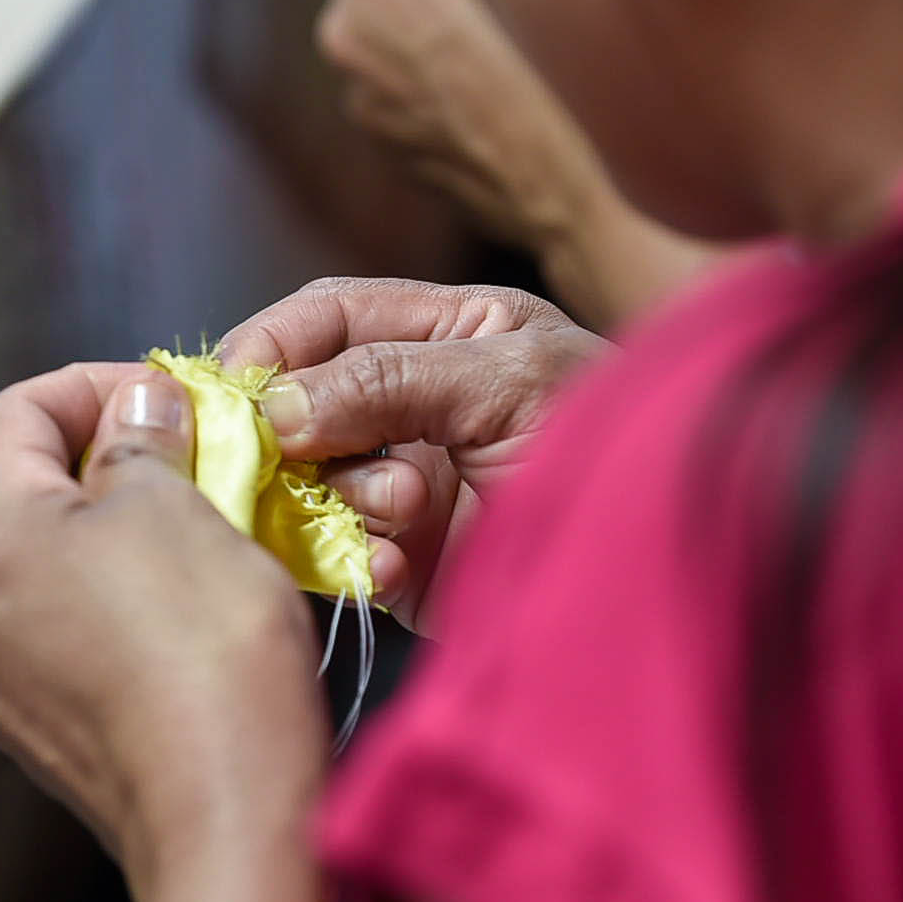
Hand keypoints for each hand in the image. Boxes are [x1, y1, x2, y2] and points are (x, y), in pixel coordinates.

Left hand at [0, 364, 329, 878]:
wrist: (227, 818)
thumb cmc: (206, 648)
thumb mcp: (180, 507)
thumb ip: (141, 442)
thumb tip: (134, 405)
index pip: (11, 414)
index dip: (90, 387)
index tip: (166, 396)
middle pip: (23, 498)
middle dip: (108, 467)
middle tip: (197, 465)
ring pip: (47, 574)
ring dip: (117, 541)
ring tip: (203, 542)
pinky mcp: (37, 738)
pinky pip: (66, 642)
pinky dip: (116, 611)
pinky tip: (186, 621)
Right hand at [221, 279, 607, 630]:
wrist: (670, 584)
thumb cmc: (619, 452)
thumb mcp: (510, 385)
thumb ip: (390, 378)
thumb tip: (275, 405)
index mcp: (454, 334)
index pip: (332, 317)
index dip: (272, 343)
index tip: (232, 386)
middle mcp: (422, 405)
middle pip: (304, 400)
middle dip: (292, 430)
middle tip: (285, 460)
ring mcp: (411, 485)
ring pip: (312, 480)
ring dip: (343, 497)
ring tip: (407, 513)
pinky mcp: (406, 563)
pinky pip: (338, 555)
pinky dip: (353, 561)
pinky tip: (394, 571)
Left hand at [301, 0, 722, 329]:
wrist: (570, 203)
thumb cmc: (571, 83)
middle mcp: (347, 28)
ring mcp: (355, 87)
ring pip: (380, 17)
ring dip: (421, 16)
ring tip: (496, 40)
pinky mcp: (373, 130)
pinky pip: (392, 69)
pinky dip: (426, 68)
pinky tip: (487, 89)